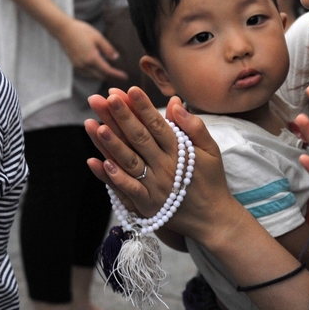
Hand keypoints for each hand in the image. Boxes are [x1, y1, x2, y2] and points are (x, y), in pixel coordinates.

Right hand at [57, 18, 127, 81]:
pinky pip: (86, 73)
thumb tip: (116, 58)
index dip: (117, 75)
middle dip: (110, 76)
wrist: (63, 30)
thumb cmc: (81, 31)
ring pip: (92, 76)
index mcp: (92, 58)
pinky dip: (93, 74)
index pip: (107, 70)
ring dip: (101, 75)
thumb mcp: (98, 37)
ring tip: (109, 72)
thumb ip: (108, 49)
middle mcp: (84, 65)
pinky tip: (97, 69)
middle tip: (118, 74)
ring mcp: (78, 66)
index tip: (125, 77)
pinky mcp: (74, 64)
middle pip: (100, 76)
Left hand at [84, 87, 234, 241]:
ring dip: (112, 143)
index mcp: (180, 152)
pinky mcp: (147, 205)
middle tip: (104, 98)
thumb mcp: (211, 150)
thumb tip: (175, 103)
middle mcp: (166, 167)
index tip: (129, 90)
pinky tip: (99, 162)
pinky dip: (113, 178)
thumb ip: (194, 126)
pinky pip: (128, 190)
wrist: (212, 219)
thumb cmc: (210, 180)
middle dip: (121, 117)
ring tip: (96, 125)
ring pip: (129, 162)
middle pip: (139, 139)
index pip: (158, 125)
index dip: (143, 107)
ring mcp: (155, 187)